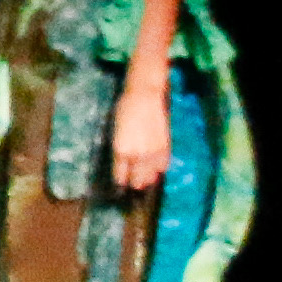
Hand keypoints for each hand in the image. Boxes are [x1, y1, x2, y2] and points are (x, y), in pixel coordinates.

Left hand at [110, 66, 174, 195]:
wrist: (144, 97)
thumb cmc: (124, 111)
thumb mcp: (116, 132)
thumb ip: (120, 150)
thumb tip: (123, 163)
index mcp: (121, 151)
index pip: (120, 176)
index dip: (120, 181)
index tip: (120, 184)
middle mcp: (137, 155)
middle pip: (137, 181)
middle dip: (134, 183)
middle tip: (133, 183)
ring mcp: (153, 153)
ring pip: (151, 177)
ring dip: (147, 178)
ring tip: (144, 178)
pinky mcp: (165, 148)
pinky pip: (163, 167)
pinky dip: (158, 169)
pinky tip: (155, 167)